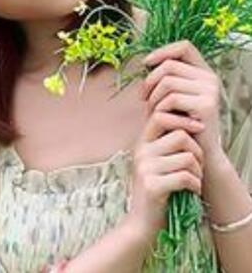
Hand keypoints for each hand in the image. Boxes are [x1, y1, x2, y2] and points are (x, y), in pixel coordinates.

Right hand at [128, 109, 205, 237]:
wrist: (141, 221)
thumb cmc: (155, 189)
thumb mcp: (155, 161)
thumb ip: (165, 142)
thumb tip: (189, 123)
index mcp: (141, 143)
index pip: (160, 116)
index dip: (182, 120)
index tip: (198, 129)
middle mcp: (140, 153)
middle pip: (180, 136)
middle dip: (197, 152)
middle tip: (197, 166)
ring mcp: (145, 169)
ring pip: (187, 158)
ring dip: (198, 171)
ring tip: (194, 180)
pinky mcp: (152, 186)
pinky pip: (185, 177)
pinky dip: (195, 185)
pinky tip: (191, 190)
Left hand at [140, 39, 224, 157]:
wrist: (196, 152)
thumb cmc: (177, 123)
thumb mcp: (170, 97)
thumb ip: (164, 78)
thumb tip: (146, 62)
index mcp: (203, 72)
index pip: (184, 47)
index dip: (162, 51)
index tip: (145, 63)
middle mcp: (210, 78)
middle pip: (169, 65)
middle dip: (149, 82)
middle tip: (143, 99)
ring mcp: (210, 91)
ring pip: (167, 82)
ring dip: (152, 98)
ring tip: (152, 111)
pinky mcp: (206, 106)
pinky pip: (171, 99)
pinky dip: (159, 109)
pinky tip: (160, 118)